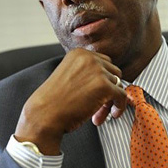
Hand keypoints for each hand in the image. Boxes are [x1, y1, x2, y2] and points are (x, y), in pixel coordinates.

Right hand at [14, 48, 129, 154]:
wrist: (45, 113)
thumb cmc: (54, 99)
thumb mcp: (69, 74)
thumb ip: (86, 71)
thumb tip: (110, 78)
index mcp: (78, 53)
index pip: (103, 62)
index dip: (102, 80)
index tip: (95, 93)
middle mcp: (89, 58)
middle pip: (113, 72)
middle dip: (109, 89)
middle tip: (99, 104)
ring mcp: (98, 71)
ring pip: (118, 85)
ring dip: (111, 100)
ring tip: (98, 113)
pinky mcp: (105, 86)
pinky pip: (122, 96)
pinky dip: (119, 107)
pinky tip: (111, 114)